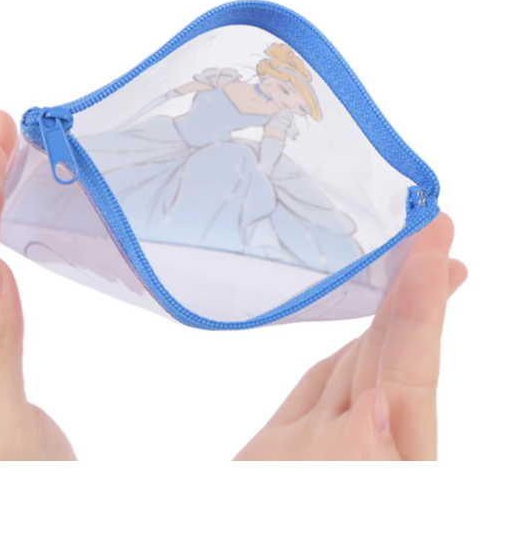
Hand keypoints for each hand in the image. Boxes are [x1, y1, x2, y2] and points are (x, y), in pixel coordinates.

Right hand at [234, 213, 466, 460]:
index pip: (411, 371)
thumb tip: (378, 407)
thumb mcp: (333, 494)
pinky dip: (342, 346)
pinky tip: (357, 327)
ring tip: (408, 262)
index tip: (433, 257)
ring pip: (361, 360)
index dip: (422, 311)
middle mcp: (366, 440)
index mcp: (389, 456)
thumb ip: (358, 460)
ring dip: (385, 307)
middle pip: (395, 353)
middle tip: (434, 231)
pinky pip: (323, 381)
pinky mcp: (289, 438)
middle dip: (415, 288)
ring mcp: (325, 436)